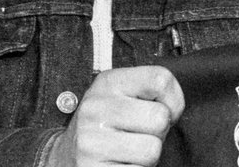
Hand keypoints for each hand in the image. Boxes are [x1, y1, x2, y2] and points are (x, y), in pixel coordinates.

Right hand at [47, 66, 184, 166]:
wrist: (64, 156)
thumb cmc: (106, 124)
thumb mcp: (123, 94)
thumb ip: (151, 91)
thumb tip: (174, 110)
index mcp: (109, 82)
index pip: (160, 79)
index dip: (173, 99)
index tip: (163, 108)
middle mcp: (96, 108)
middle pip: (160, 118)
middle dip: (158, 132)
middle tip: (141, 134)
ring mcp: (91, 142)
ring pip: (152, 150)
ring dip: (147, 155)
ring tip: (130, 150)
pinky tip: (120, 163)